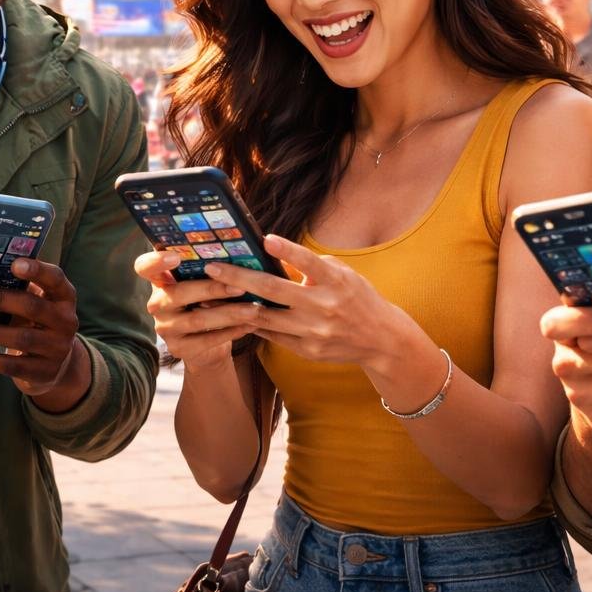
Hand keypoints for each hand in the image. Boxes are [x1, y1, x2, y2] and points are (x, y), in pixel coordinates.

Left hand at [0, 258, 89, 407]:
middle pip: (32, 307)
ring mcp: (58, 349)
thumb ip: (18, 286)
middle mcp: (67, 321)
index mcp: (64, 297)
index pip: (55, 279)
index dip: (37, 270)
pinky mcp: (45, 372)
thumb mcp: (36, 302)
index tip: (14, 264)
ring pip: (23, 339)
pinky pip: (15, 366)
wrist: (54, 364)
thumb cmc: (35, 322)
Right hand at [133, 250, 259, 373]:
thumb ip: (209, 268)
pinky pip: (207, 340)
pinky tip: (251, 325)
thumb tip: (241, 248)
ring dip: (229, 313)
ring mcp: (165, 328)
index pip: (144, 267)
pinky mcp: (178, 348)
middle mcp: (157, 303)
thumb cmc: (207, 303)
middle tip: (241, 286)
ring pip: (197, 319)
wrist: (206, 346)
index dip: (156, 261)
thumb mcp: (203, 283)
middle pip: (179, 294)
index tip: (176, 257)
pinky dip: (232, 331)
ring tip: (254, 309)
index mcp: (160, 280)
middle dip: (213, 289)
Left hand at [205, 235, 419, 372]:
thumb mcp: (342, 275)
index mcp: (336, 283)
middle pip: (273, 291)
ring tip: (211, 295)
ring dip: (235, 306)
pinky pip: (273, 335)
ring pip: (265, 318)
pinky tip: (233, 315)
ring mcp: (314, 332)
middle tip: (212, 268)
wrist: (381, 340)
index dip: (287, 251)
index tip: (265, 240)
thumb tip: (274, 258)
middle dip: (238, 278)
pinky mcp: (307, 351)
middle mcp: (324, 308)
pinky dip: (253, 324)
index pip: (309, 263)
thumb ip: (312, 267)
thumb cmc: (357, 298)